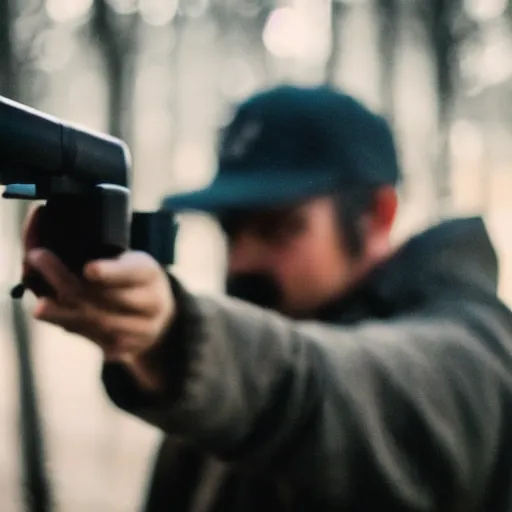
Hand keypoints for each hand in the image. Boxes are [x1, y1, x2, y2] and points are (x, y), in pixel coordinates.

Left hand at [22, 206, 174, 389]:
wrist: (160, 314)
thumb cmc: (133, 278)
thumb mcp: (128, 260)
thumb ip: (99, 254)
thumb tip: (50, 239)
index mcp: (149, 273)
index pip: (132, 272)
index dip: (111, 272)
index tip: (89, 269)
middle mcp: (151, 302)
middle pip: (108, 299)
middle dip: (69, 283)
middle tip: (38, 261)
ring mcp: (142, 328)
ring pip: (99, 323)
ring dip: (65, 312)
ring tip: (42, 305)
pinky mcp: (130, 348)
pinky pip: (97, 340)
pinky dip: (72, 326)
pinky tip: (55, 316)